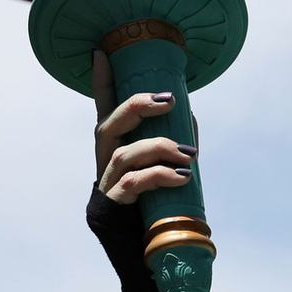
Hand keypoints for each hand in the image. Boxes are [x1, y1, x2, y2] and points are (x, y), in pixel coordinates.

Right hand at [92, 50, 194, 204]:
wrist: (143, 239)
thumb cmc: (154, 194)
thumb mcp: (163, 161)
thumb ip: (172, 138)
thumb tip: (190, 115)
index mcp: (116, 142)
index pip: (104, 107)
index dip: (101, 81)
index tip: (101, 53)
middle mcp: (107, 157)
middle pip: (110, 123)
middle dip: (138, 107)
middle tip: (169, 101)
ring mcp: (108, 179)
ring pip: (126, 154)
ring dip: (161, 148)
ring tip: (190, 155)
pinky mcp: (115, 201)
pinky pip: (135, 182)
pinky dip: (161, 176)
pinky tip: (182, 177)